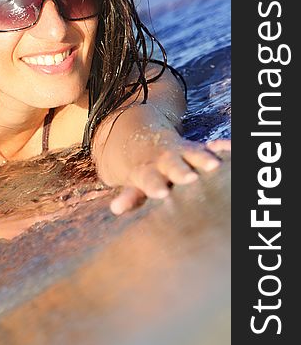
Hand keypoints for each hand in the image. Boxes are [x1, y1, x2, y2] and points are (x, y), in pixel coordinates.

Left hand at [94, 122, 229, 215]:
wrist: (142, 136)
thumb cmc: (142, 170)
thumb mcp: (133, 183)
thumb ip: (129, 197)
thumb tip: (115, 209)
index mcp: (147, 170)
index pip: (148, 179)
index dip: (153, 185)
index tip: (160, 193)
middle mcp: (165, 160)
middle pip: (173, 165)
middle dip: (180, 171)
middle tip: (189, 179)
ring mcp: (183, 153)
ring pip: (194, 154)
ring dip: (203, 159)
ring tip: (214, 166)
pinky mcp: (197, 149)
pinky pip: (211, 147)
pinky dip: (221, 148)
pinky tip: (229, 147)